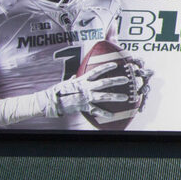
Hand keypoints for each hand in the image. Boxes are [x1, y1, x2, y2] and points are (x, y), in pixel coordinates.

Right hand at [0, 54, 150, 125]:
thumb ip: (74, 79)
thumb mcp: (67, 82)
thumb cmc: (59, 91)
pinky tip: (113, 115)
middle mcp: (86, 87)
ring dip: (116, 96)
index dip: (107, 67)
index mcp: (83, 80)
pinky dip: (105, 113)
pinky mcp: (84, 107)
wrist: (53, 101)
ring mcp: (86, 97)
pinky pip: (97, 111)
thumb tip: (76, 76)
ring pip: (104, 96)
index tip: (116, 63)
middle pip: (104, 82)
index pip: (97, 71)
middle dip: (117, 80)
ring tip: (127, 97)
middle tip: (127, 79)